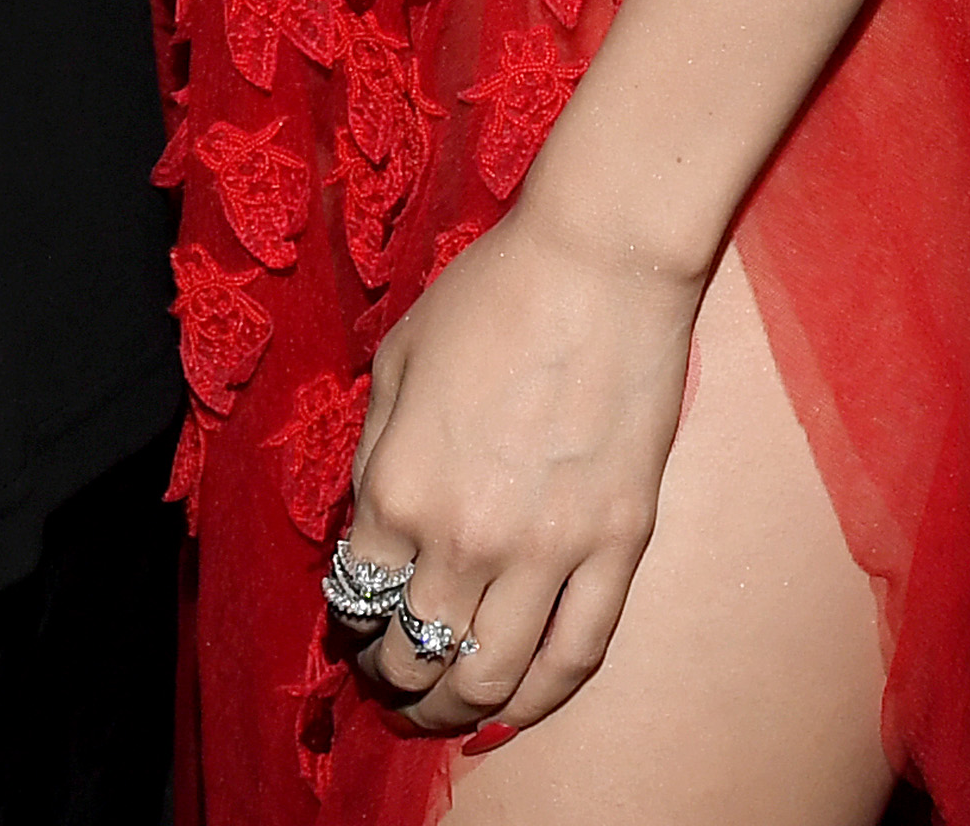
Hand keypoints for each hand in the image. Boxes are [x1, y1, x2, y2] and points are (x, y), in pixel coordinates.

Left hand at [327, 205, 707, 739]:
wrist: (601, 260)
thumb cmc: (491, 295)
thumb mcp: (395, 365)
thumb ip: (376, 457)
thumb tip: (376, 529)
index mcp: (398, 490)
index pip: (357, 600)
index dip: (351, 626)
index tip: (358, 629)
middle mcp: (464, 538)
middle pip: (415, 655)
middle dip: (393, 683)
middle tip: (393, 682)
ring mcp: (547, 549)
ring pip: (490, 679)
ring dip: (457, 710)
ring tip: (448, 708)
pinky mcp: (618, 544)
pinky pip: (576, 654)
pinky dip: (539, 698)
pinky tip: (518, 703)